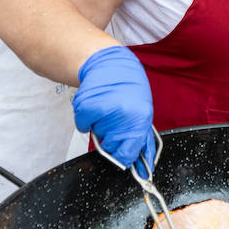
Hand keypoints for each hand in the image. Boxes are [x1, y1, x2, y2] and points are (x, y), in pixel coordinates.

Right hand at [72, 46, 156, 166]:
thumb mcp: (143, 111)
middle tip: (113, 121)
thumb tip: (145, 164)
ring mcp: (104, 113)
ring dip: (99, 125)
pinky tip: (94, 105)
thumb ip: (141, 137)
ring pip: (96, 135)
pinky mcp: (87, 108)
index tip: (121, 155)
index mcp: (140, 120)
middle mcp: (122, 117)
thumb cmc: (127, 87)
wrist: (109, 64)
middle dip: (110, 138)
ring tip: (106, 107)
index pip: (129, 153)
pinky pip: (82, 126)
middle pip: (110, 147)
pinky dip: (85, 119)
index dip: (123, 156)